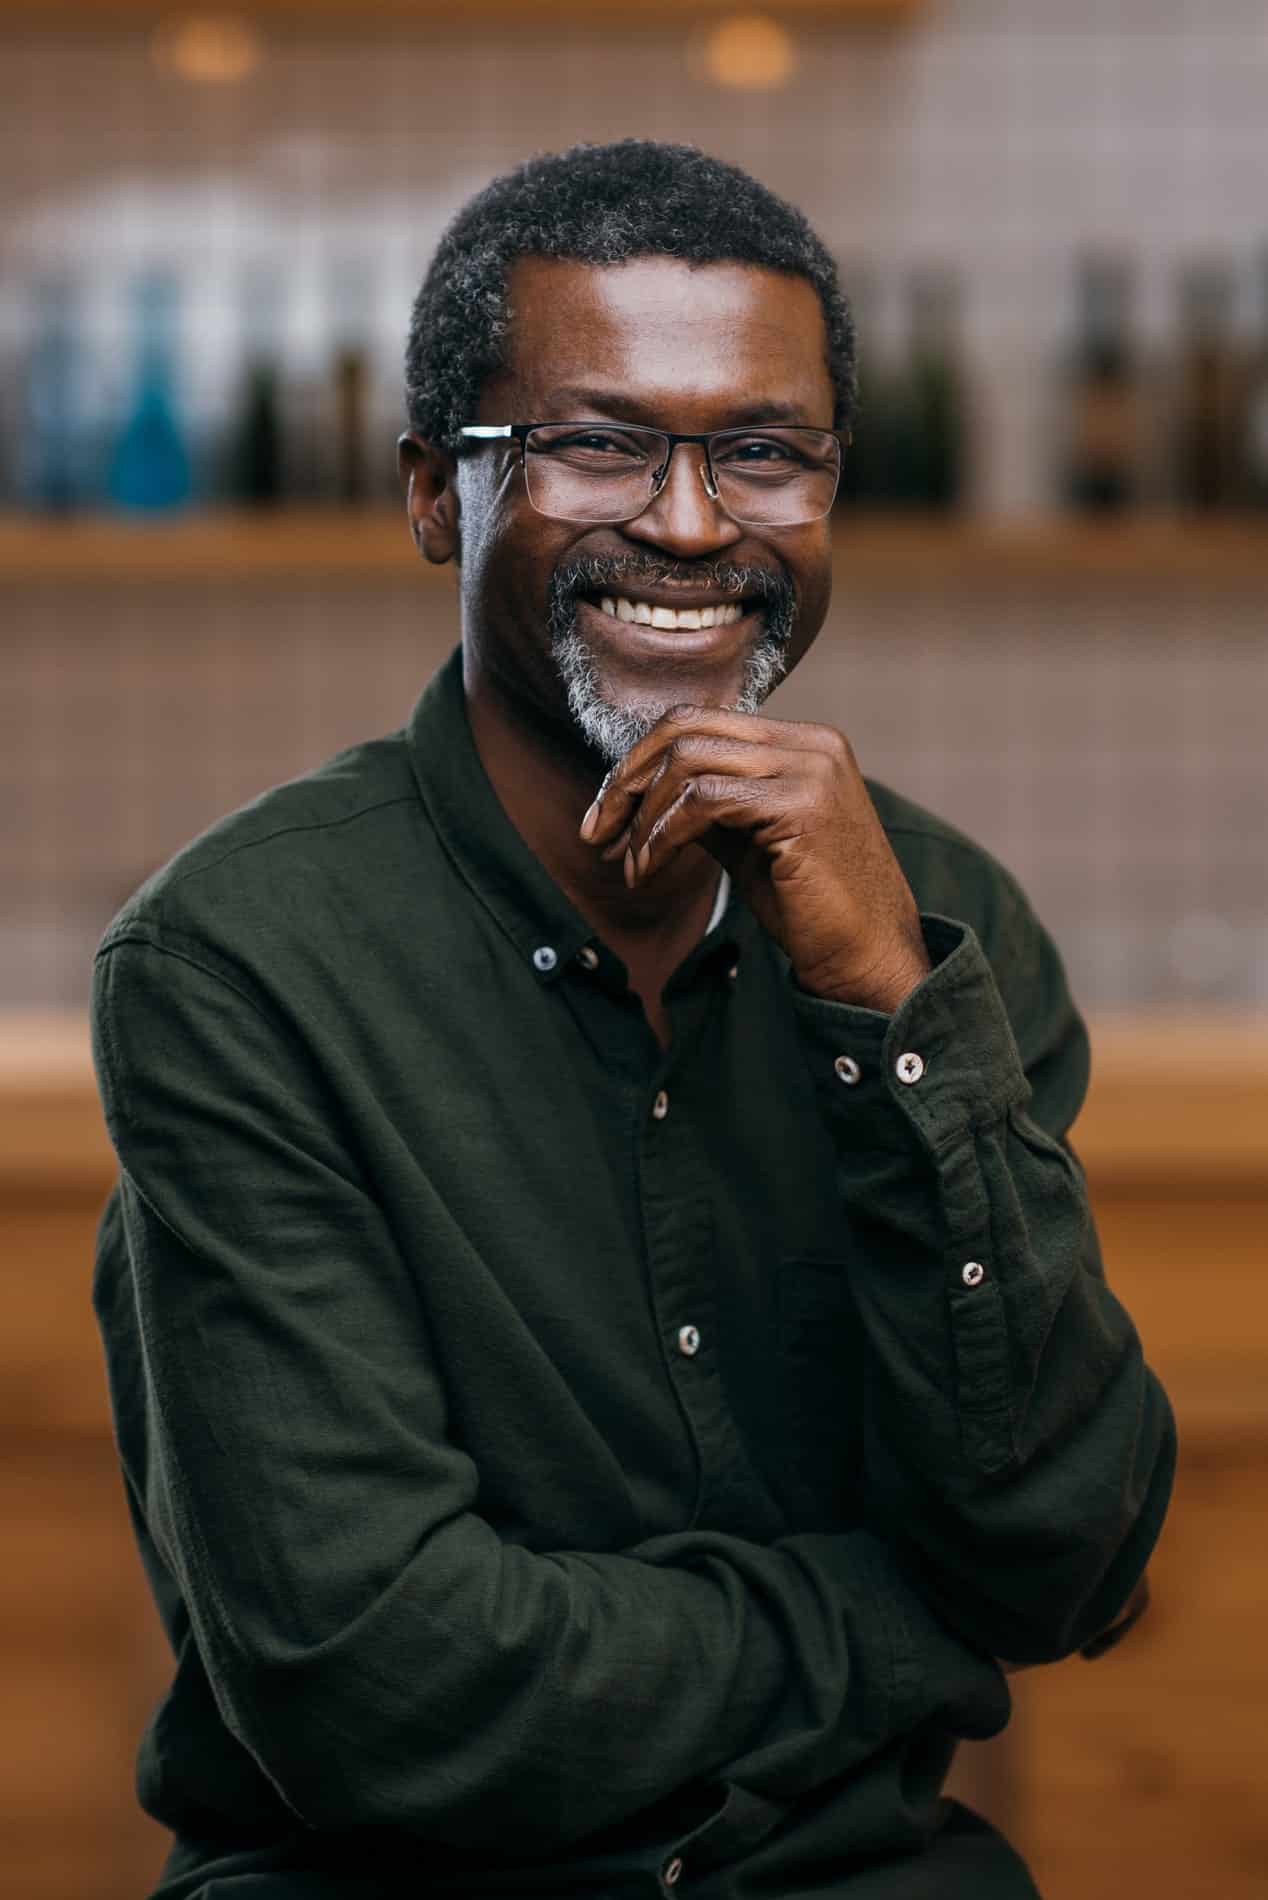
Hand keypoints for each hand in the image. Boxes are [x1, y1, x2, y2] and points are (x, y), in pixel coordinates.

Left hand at [579, 704, 931, 1013]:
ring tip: (633, 866)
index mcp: (805, 742)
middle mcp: (812, 743)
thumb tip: (642, 793)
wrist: (869, 961)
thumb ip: (710, 805)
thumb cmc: (811, 909)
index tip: (610, 815)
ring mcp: (811, 769)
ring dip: (644, 818)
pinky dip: (663, 837)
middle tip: (599, 834)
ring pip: (688, 763)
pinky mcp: (801, 806)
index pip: (700, 721)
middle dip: (627, 782)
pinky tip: (651, 872)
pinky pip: (703, 802)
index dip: (641, 762)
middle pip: (686, 730)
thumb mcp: (749, 842)